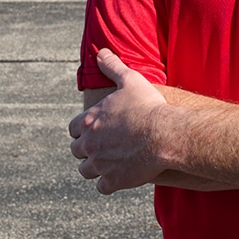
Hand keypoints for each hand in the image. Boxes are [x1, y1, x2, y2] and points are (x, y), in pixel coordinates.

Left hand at [68, 48, 177, 194]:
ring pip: (86, 170)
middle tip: (101, 147)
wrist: (166, 135)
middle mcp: (89, 144)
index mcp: (89, 121)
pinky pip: (102, 187)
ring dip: (94, 167)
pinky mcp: (113, 181)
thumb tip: (100, 52)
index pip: (73, 128)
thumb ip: (112, 66)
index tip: (94, 129)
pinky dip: (108, 183)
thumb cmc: (148, 105)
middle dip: (86, 148)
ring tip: (107, 163)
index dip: (83, 129)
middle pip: (76, 150)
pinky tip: (118, 177)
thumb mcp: (130, 80)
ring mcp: (100, 164)